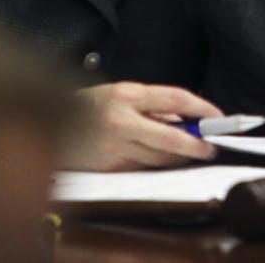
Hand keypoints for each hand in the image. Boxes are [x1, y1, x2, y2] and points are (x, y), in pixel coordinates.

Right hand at [63, 82, 222, 170]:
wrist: (44, 121)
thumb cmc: (89, 105)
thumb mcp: (121, 94)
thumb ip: (153, 107)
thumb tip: (189, 121)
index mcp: (127, 95)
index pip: (177, 100)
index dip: (203, 109)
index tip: (219, 117)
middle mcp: (120, 121)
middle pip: (171, 137)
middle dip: (197, 145)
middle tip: (212, 148)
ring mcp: (112, 147)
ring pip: (158, 158)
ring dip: (180, 158)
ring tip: (192, 154)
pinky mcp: (105, 167)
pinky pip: (141, 169)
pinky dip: (156, 167)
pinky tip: (164, 162)